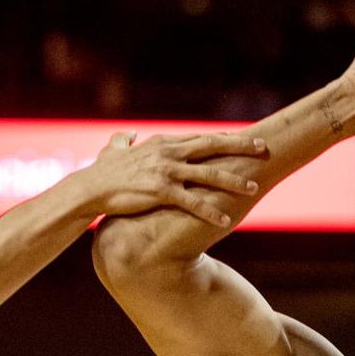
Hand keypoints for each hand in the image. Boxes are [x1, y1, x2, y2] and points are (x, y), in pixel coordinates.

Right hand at [76, 130, 268, 225]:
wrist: (90, 188)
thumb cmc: (104, 172)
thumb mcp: (115, 150)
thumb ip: (124, 141)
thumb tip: (127, 135)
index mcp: (164, 143)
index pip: (202, 137)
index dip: (226, 137)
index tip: (246, 138)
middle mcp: (168, 153)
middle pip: (212, 146)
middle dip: (240, 147)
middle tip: (264, 148)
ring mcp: (166, 171)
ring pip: (208, 174)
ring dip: (233, 181)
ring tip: (254, 188)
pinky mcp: (161, 192)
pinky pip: (193, 202)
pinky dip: (211, 210)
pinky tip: (226, 220)